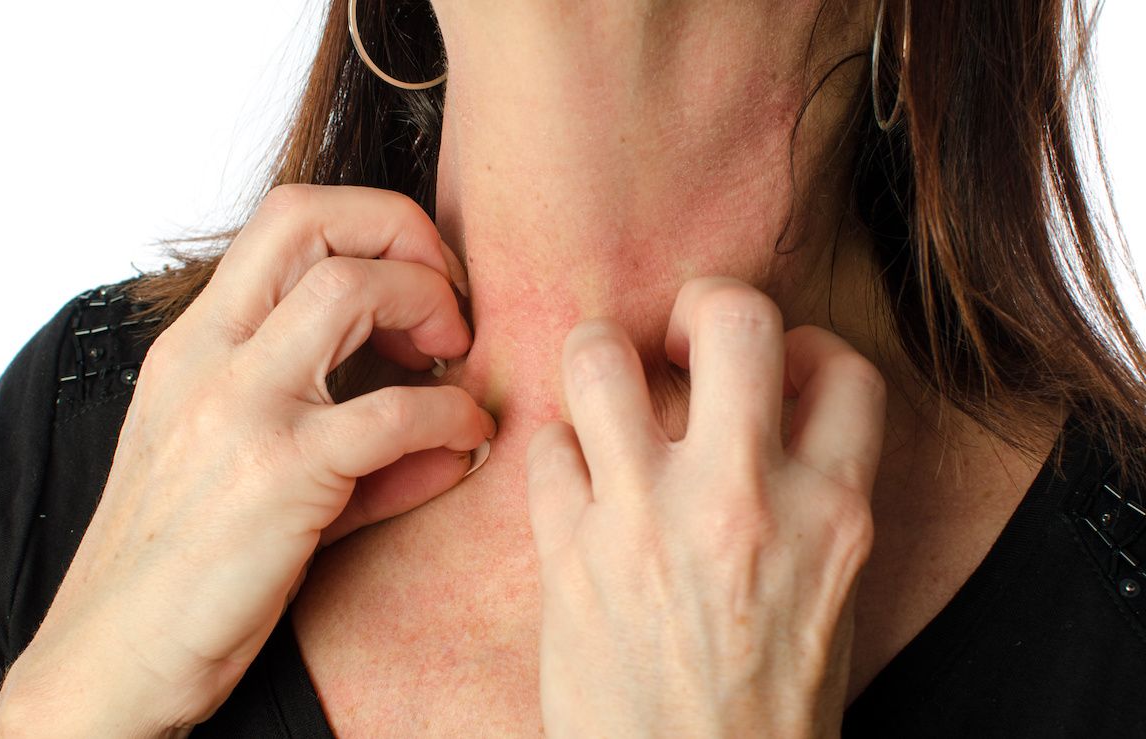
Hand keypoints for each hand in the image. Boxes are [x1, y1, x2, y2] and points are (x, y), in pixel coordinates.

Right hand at [0, 185, 495, 736]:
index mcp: (194, 344)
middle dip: (407, 236)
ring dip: (429, 307)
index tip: (423, 279)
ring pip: (350, 290)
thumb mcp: (247, 471)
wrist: (110, 660)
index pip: (286, 218)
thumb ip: (350, 437)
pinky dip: (451, 415)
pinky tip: (467, 440)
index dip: (375, 223)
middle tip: (449, 303)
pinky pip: (392, 413)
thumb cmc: (180, 567)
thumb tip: (455, 430)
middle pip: (312, 220)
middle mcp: (207, 356)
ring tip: (454, 360)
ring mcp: (238, 409)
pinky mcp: (277, 476)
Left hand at [526, 276, 885, 737]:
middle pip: (732, 317)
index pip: (842, 368)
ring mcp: (647, 520)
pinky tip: (574, 480)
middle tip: (682, 337)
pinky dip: (555, 451)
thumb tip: (772, 407)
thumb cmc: (766, 704)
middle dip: (702, 302)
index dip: (806, 348)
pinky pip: (544, 447)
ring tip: (605, 386)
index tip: (775, 371)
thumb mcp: (830, 593)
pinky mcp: (570, 554)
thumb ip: (813, 495)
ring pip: (600, 358)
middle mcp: (743, 501)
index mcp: (832, 514)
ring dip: (598, 354)